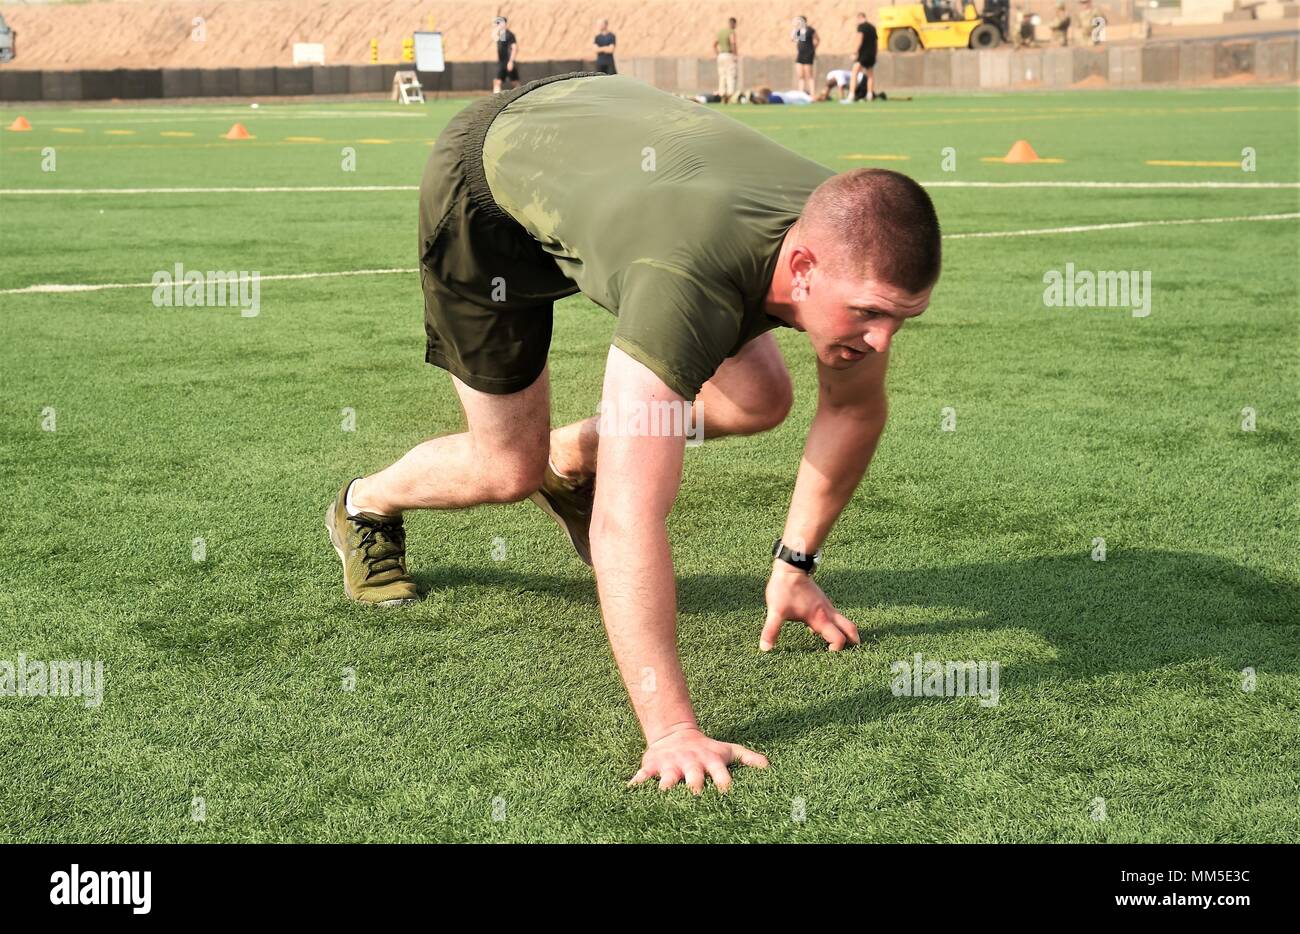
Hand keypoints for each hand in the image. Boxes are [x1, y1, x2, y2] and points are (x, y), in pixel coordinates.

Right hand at [628, 725, 767, 793]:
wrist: (675, 734)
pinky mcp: (653, 765)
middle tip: (696, 794)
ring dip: (667, 784)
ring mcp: (671, 764)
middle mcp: (690, 763)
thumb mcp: (726, 750)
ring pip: (668, 776)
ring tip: (664, 791)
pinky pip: (643, 774)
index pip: (719, 772)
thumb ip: (748, 758)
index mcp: (708, 761)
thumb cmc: (706, 749)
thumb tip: (769, 766)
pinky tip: (631, 789)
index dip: (723, 780)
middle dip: (695, 784)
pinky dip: (638, 781)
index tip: (727, 790)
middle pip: (693, 776)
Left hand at [761, 561, 861, 651]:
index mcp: (819, 619)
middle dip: (853, 642)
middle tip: (850, 653)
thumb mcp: (776, 611)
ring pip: (844, 622)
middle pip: (850, 629)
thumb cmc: (784, 588)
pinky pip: (836, 617)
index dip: (837, 649)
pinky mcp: (823, 602)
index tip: (828, 655)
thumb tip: (764, 648)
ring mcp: (827, 606)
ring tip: (837, 645)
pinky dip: (836, 626)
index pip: (839, 639)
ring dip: (845, 633)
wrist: (791, 567)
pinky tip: (820, 631)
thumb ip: (771, 630)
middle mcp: (827, 613)